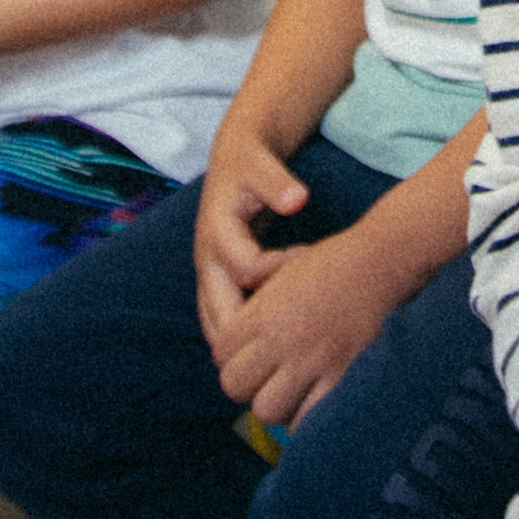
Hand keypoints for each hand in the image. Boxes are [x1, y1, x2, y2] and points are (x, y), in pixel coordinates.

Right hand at [194, 129, 305, 339]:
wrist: (232, 162)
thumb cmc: (250, 164)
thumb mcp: (261, 166)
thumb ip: (277, 182)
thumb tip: (297, 200)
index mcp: (217, 232)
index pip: (247, 269)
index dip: (281, 272)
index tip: (312, 262)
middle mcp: (207, 260)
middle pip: (221, 313)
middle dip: (255, 333)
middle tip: (298, 340)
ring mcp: (208, 275)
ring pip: (216, 325)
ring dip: (244, 345)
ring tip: (286, 357)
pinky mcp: (216, 283)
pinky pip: (221, 322)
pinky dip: (241, 340)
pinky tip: (272, 350)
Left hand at [208, 225, 404, 429]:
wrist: (383, 262)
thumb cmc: (335, 265)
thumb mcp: (283, 277)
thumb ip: (257, 311)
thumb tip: (238, 348)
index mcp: (264, 311)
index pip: (220, 354)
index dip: (233, 359)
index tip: (253, 357)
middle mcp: (281, 338)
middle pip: (234, 385)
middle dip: (248, 386)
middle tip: (270, 378)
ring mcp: (311, 360)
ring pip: (266, 410)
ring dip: (277, 405)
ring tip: (294, 392)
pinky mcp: (342, 377)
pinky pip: (309, 419)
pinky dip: (309, 417)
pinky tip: (318, 401)